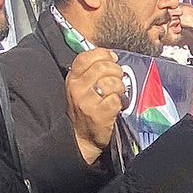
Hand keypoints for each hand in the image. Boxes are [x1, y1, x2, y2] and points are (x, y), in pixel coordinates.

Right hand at [64, 48, 127, 163]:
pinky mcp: (99, 114)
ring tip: (116, 94)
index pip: (86, 57)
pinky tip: (115, 107)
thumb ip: (91, 71)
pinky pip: (116, 99)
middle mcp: (77, 88)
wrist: (82, 138)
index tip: (112, 59)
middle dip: (116, 71)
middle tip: (117, 79)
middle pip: (103, 67)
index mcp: (72, 78)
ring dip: (120, 87)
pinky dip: (120, 102)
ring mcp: (87, 101)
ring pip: (112, 82)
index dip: (103, 55)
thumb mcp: (80, 87)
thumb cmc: (85, 110)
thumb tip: (111, 55)